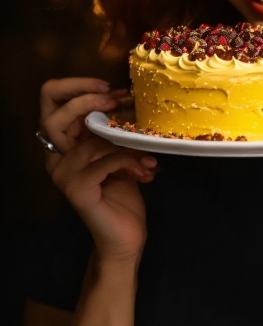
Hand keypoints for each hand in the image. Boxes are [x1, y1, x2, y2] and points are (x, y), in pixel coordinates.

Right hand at [40, 77, 156, 261]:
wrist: (125, 238)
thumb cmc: (122, 194)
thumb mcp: (117, 154)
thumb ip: (111, 131)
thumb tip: (123, 97)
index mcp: (63, 146)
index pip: (51, 102)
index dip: (77, 87)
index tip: (111, 88)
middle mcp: (56, 159)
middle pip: (55, 114)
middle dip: (87, 99)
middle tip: (118, 100)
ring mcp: (63, 175)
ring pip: (95, 140)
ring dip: (129, 145)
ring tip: (149, 159)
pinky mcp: (77, 189)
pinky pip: (107, 160)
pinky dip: (130, 162)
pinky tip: (146, 173)